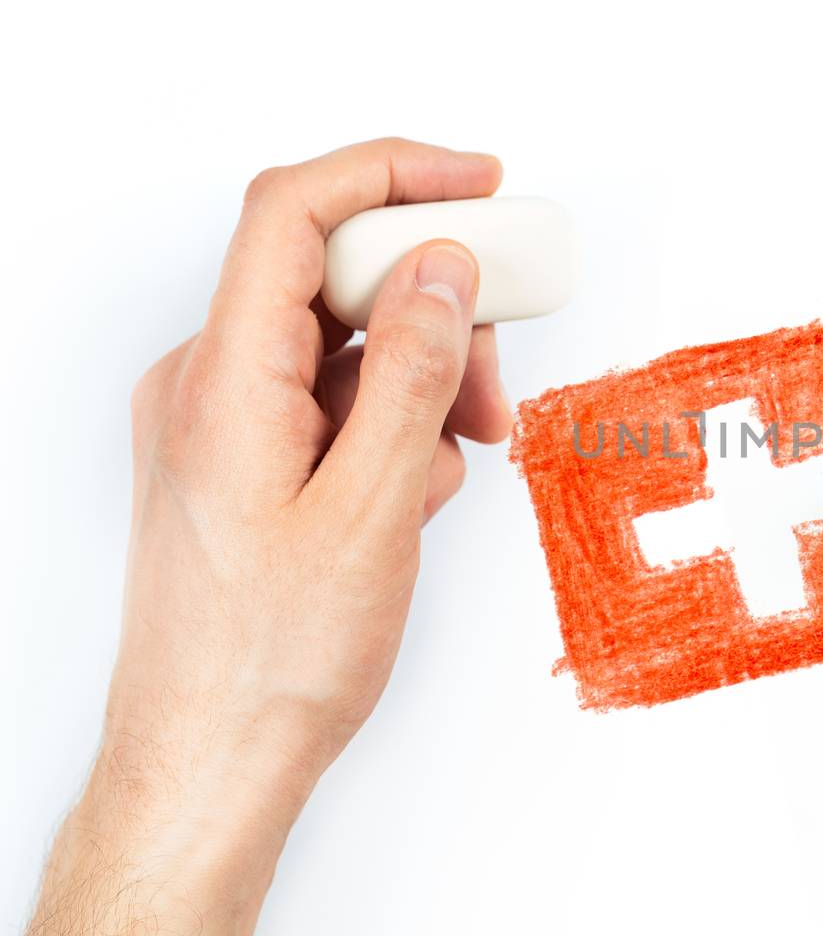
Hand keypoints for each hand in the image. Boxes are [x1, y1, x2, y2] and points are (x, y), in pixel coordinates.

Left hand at [4, 139, 510, 935]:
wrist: (210, 762)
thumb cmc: (272, 659)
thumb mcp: (372, 507)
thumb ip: (411, 373)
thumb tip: (444, 268)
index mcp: (222, 377)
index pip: (295, 211)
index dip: (393, 173)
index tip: (481, 184)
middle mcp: (210, 381)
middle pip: (333, 277)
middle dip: (434, 307)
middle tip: (499, 374)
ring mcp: (224, 421)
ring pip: (343, 343)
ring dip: (421, 378)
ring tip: (458, 456)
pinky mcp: (247, 458)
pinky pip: (331, 398)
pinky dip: (389, 423)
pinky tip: (412, 491)